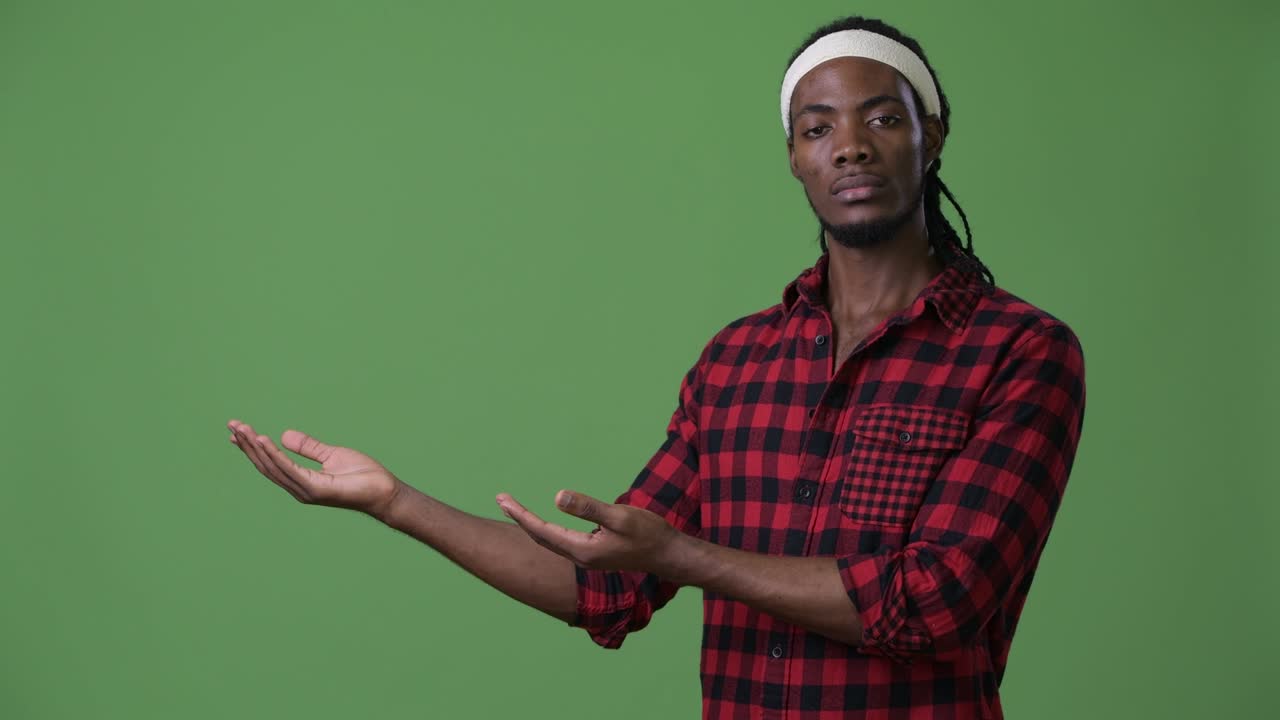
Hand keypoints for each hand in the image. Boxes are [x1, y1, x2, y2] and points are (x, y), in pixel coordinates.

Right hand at [228, 419, 401, 519]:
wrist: (384, 491)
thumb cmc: (363, 475)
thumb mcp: (332, 454)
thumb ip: (309, 447)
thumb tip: (284, 434)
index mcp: (300, 480)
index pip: (269, 463)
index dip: (251, 447)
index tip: (236, 431)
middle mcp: (298, 488)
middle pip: (265, 465)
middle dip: (247, 445)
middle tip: (232, 425)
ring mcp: (305, 490)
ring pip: (272, 467)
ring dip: (255, 447)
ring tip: (242, 429)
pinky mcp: (315, 490)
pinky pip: (290, 470)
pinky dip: (275, 455)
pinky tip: (263, 440)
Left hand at [495, 490, 682, 575]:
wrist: (668, 554)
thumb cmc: (648, 533)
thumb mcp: (620, 516)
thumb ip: (588, 508)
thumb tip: (557, 496)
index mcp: (582, 549)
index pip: (542, 530)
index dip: (520, 514)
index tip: (503, 500)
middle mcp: (579, 556)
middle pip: (540, 536)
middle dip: (519, 517)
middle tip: (500, 499)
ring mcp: (586, 557)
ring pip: (550, 540)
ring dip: (531, 523)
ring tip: (515, 508)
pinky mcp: (594, 553)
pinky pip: (561, 541)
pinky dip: (546, 529)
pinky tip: (544, 524)